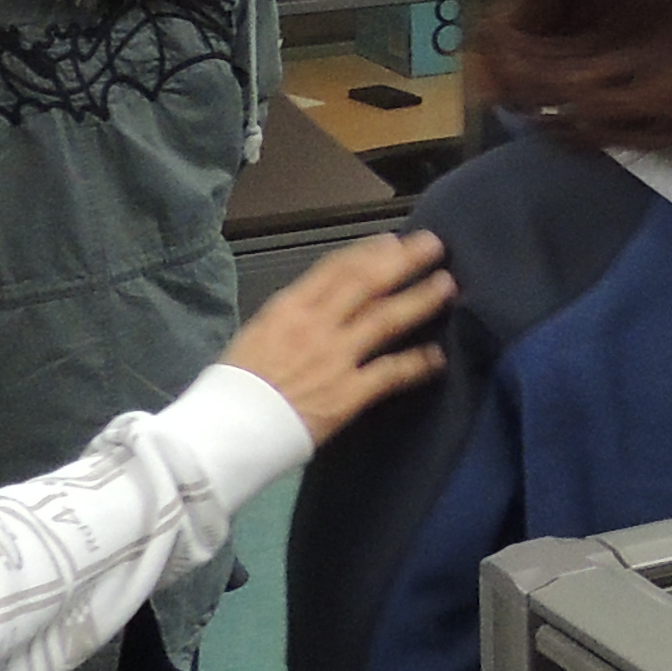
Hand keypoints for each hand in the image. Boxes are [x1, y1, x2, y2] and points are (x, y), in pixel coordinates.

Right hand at [216, 231, 453, 447]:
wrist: (225, 430)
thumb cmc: (235, 385)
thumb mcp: (259, 333)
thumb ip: (295, 316)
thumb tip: (324, 302)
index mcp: (289, 307)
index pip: (337, 268)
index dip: (370, 251)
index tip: (394, 241)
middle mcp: (316, 325)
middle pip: (368, 282)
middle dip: (404, 261)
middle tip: (433, 245)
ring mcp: (335, 358)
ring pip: (386, 319)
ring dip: (420, 300)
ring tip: (446, 286)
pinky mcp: (348, 393)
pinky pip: (390, 373)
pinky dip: (417, 363)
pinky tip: (438, 357)